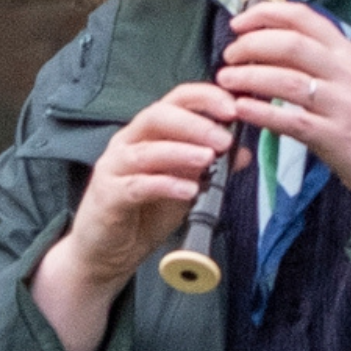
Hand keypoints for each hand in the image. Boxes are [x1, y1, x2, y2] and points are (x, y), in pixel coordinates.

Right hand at [32, 82, 237, 350]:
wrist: (108, 251)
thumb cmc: (144, 213)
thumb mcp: (185, 186)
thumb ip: (210, 168)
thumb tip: (243, 153)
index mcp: (148, 133)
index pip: (175, 101)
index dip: (204, 99)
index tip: (233, 108)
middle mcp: (128, 143)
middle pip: (158, 116)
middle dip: (195, 124)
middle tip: (224, 139)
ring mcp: (114, 167)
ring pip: (146, 150)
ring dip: (181, 152)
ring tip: (209, 159)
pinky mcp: (108, 196)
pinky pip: (138, 185)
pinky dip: (165, 185)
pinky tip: (188, 190)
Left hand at [216, 0, 350, 219]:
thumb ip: (325, 62)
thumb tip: (277, 46)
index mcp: (350, 55)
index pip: (303, 19)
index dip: (264, 15)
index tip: (240, 23)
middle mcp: (347, 74)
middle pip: (289, 44)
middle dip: (250, 46)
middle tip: (230, 56)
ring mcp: (342, 105)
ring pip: (284, 79)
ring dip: (247, 78)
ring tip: (227, 81)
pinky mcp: (334, 137)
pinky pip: (288, 120)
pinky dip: (259, 112)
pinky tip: (242, 110)